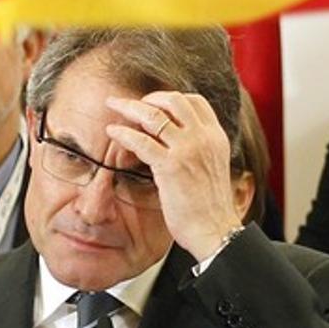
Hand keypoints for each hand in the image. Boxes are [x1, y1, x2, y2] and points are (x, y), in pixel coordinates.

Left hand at [105, 91, 242, 260]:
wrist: (216, 230)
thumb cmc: (210, 207)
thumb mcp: (212, 168)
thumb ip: (199, 150)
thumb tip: (177, 141)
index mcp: (216, 137)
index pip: (195, 102)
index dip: (171, 99)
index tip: (155, 105)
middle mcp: (203, 138)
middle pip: (173, 100)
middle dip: (148, 97)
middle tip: (131, 104)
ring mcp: (187, 150)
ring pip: (153, 115)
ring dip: (129, 107)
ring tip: (114, 106)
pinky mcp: (170, 166)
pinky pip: (141, 141)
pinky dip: (123, 133)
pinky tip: (112, 132)